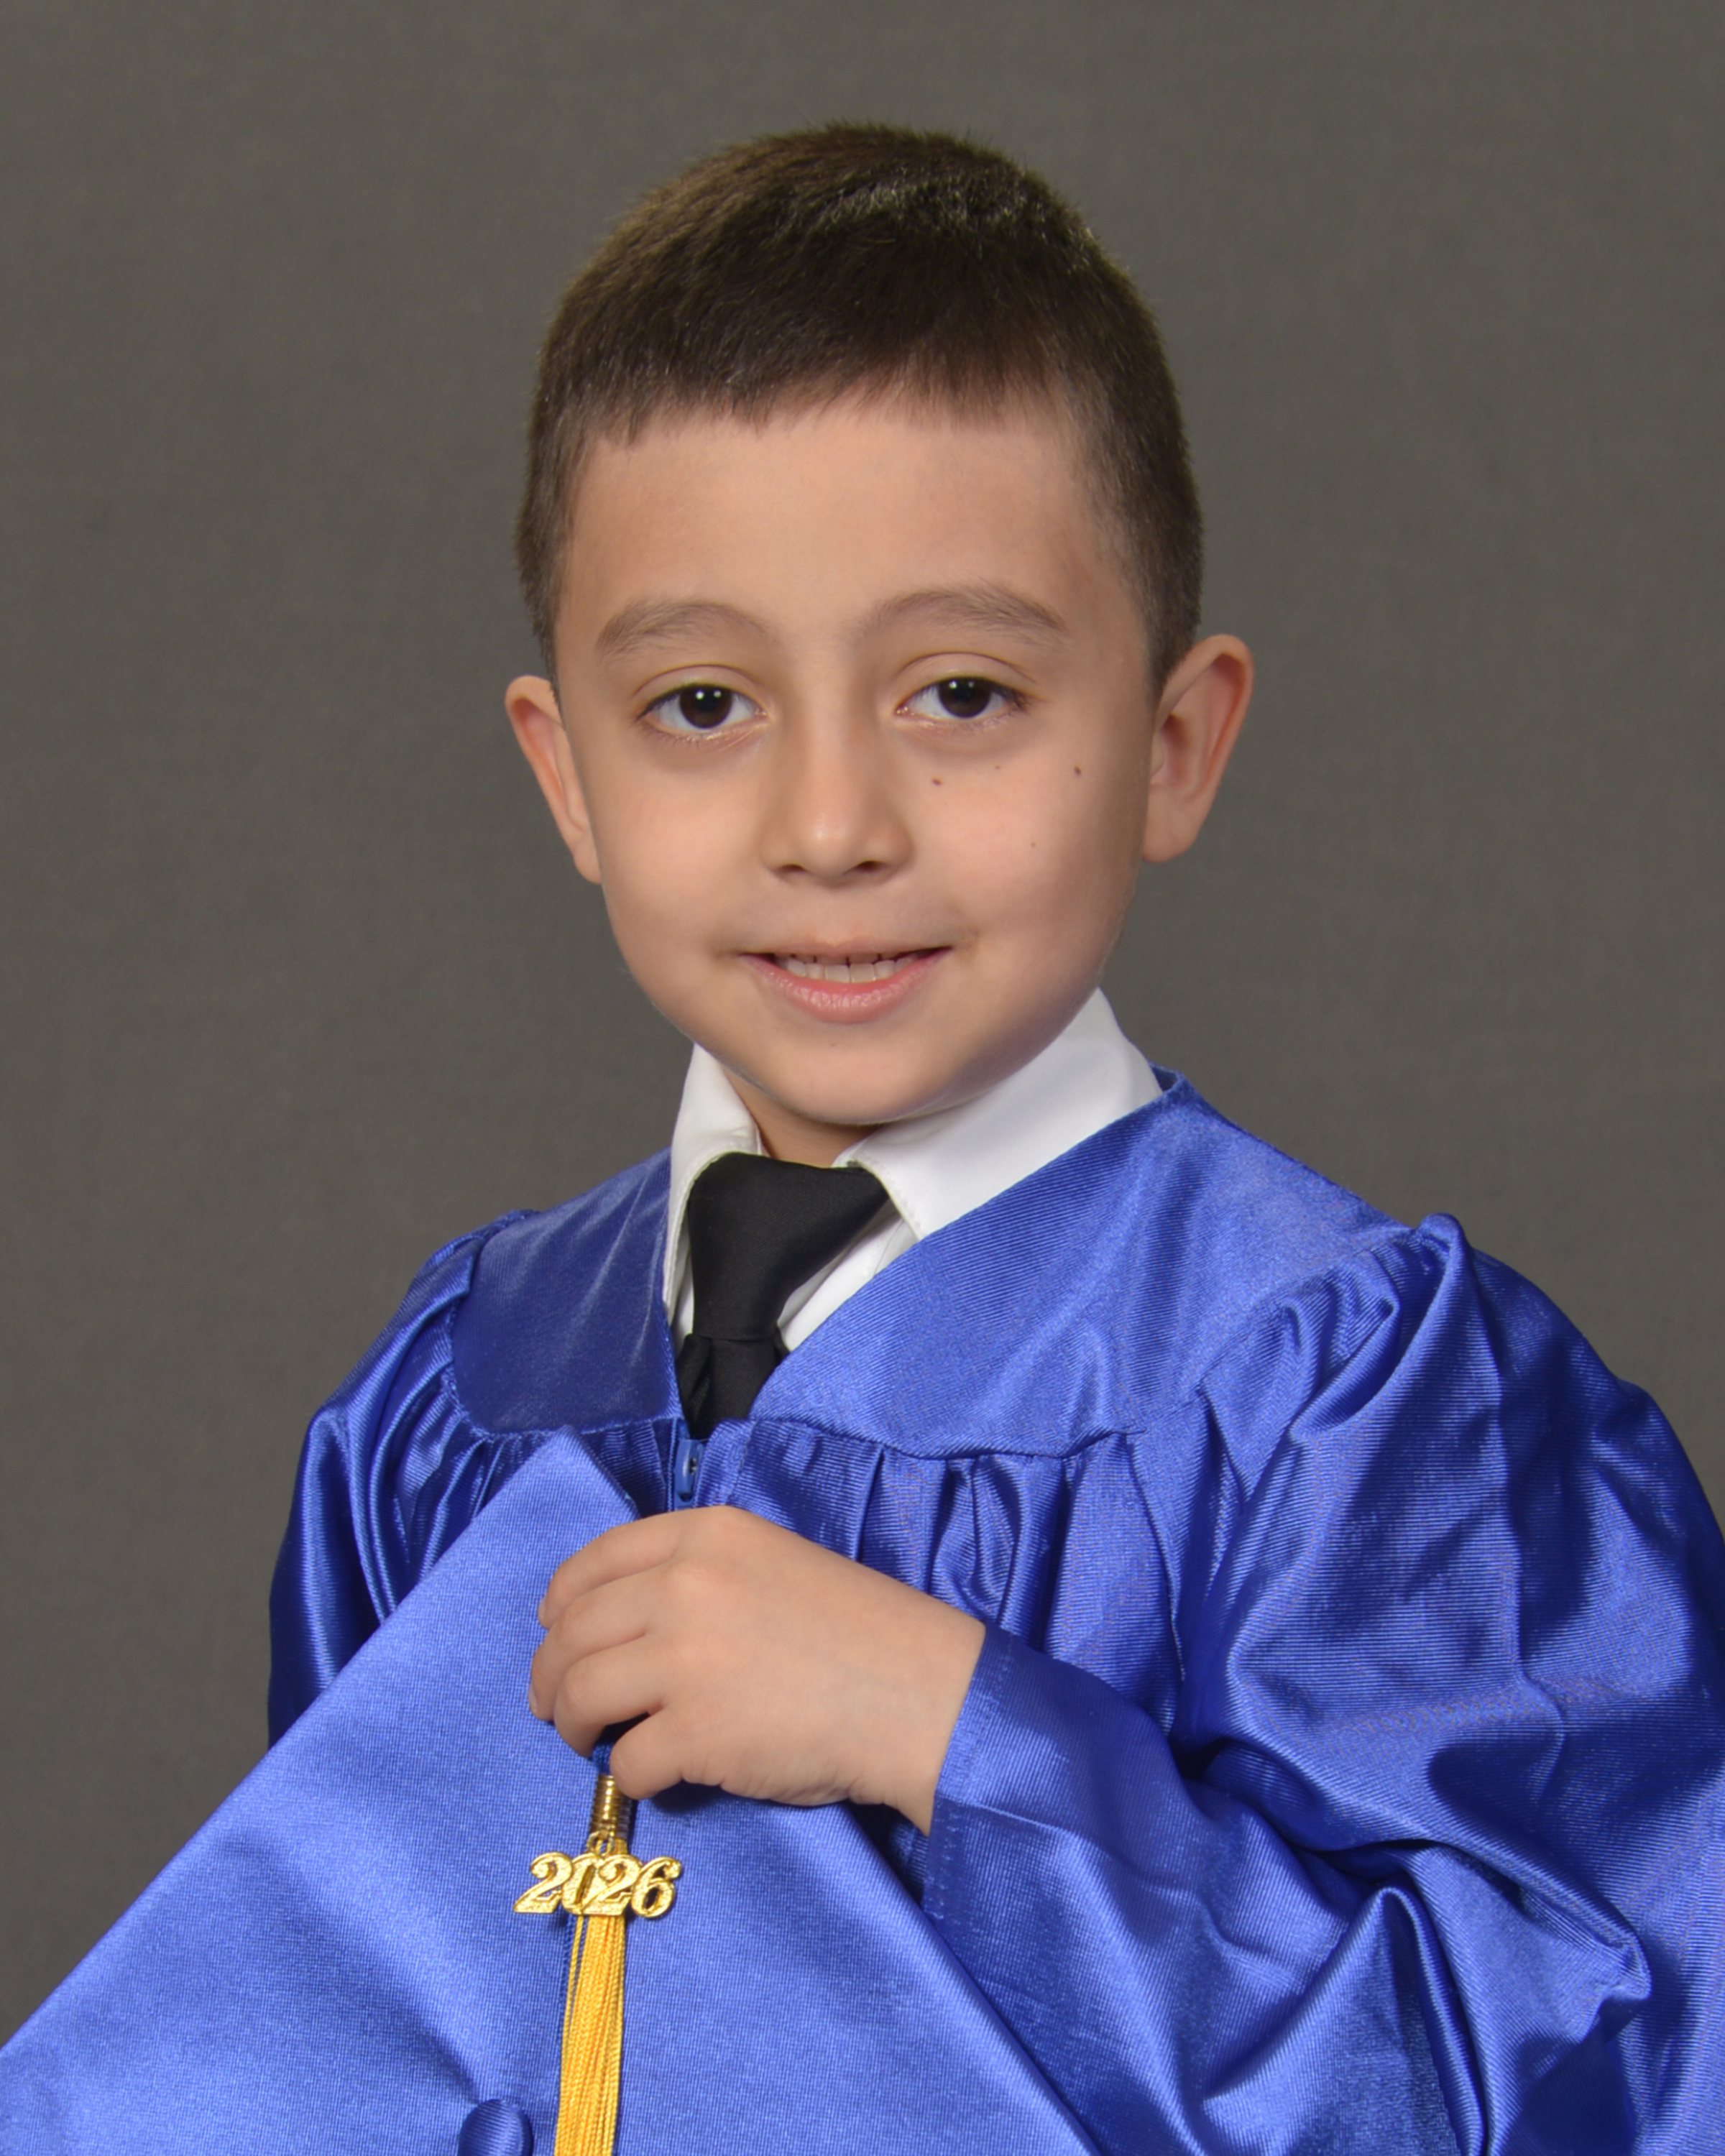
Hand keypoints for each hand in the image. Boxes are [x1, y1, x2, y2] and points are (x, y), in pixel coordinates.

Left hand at [527, 1507, 984, 1832]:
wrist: (918, 1693)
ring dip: (573, 1725)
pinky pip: (626, 1762)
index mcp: (705, 1536)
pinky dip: (631, 1775)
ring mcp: (685, 1660)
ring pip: (578, 1694)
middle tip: (556, 1706)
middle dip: (550, 1676)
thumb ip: (700, 1574)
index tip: (553, 1630)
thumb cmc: (857, 1632)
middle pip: (571, 1633)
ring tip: (593, 1741)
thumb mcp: (772, 1563)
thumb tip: (622, 1625)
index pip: (592, 1563)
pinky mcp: (695, 1733)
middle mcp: (683, 1586)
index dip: (560, 1603)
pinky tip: (660, 1773)